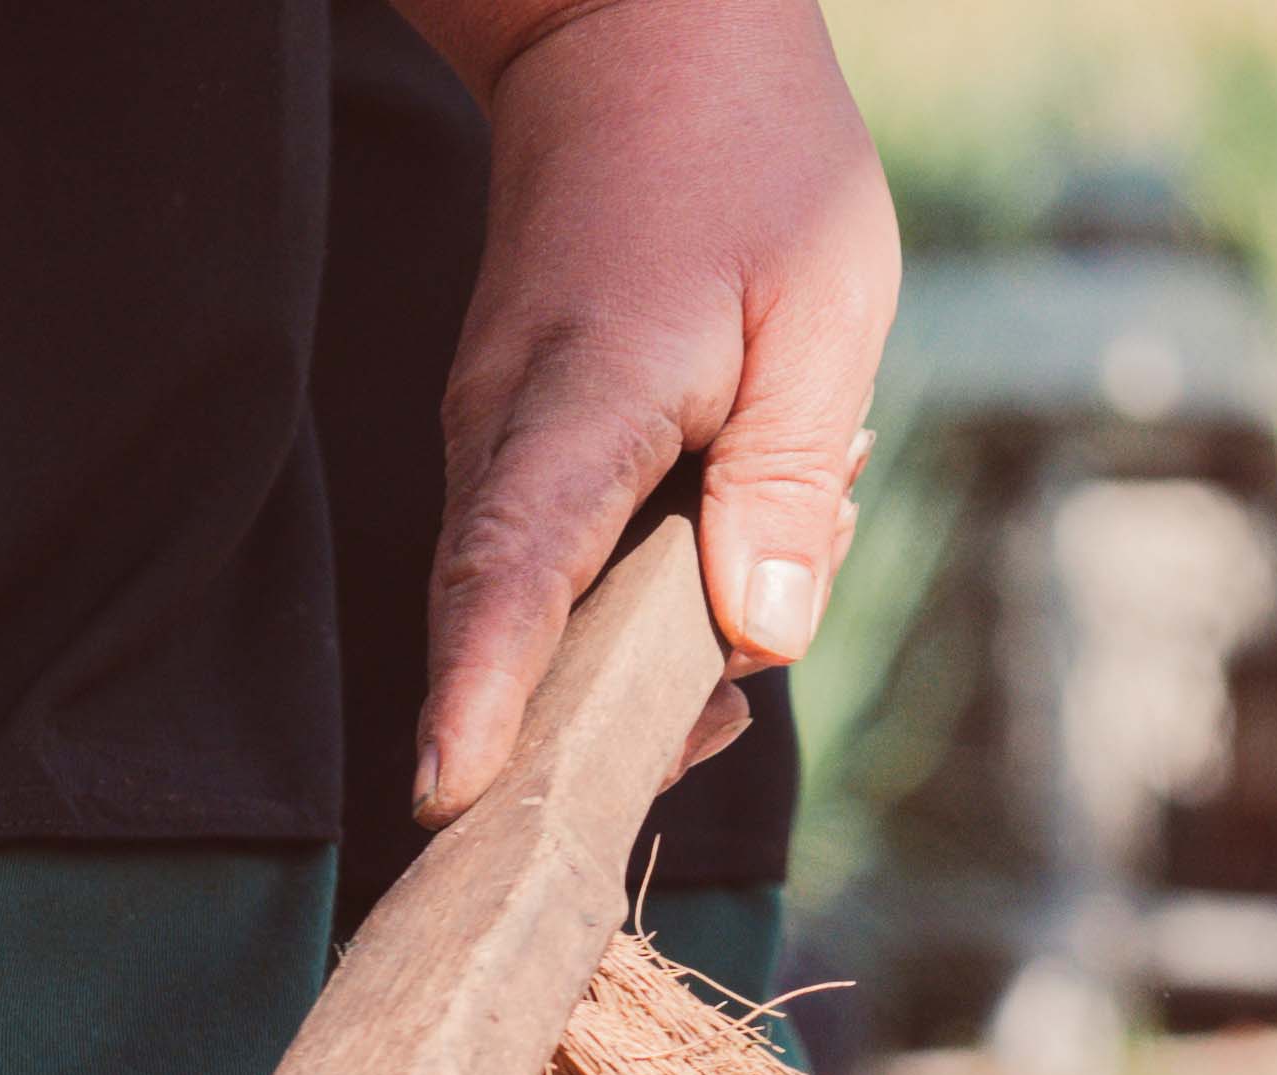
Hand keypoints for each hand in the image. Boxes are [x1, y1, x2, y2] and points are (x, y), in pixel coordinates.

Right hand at [393, 0, 893, 822]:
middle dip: (615, 717)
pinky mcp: (511, 445)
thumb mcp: (824, 316)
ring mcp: (494, 443)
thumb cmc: (751, 165)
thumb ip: (790, 483)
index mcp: (582, 405)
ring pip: (542, 609)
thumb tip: (761, 637)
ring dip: (647, 645)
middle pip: (518, 636)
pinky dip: (635, 591)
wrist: (636, 37)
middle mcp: (504, 438)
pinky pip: (557, 562)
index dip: (482, 695)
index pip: (508, 576)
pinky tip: (730, 539)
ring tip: (762, 558)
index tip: (452, 797)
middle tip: (733, 707)